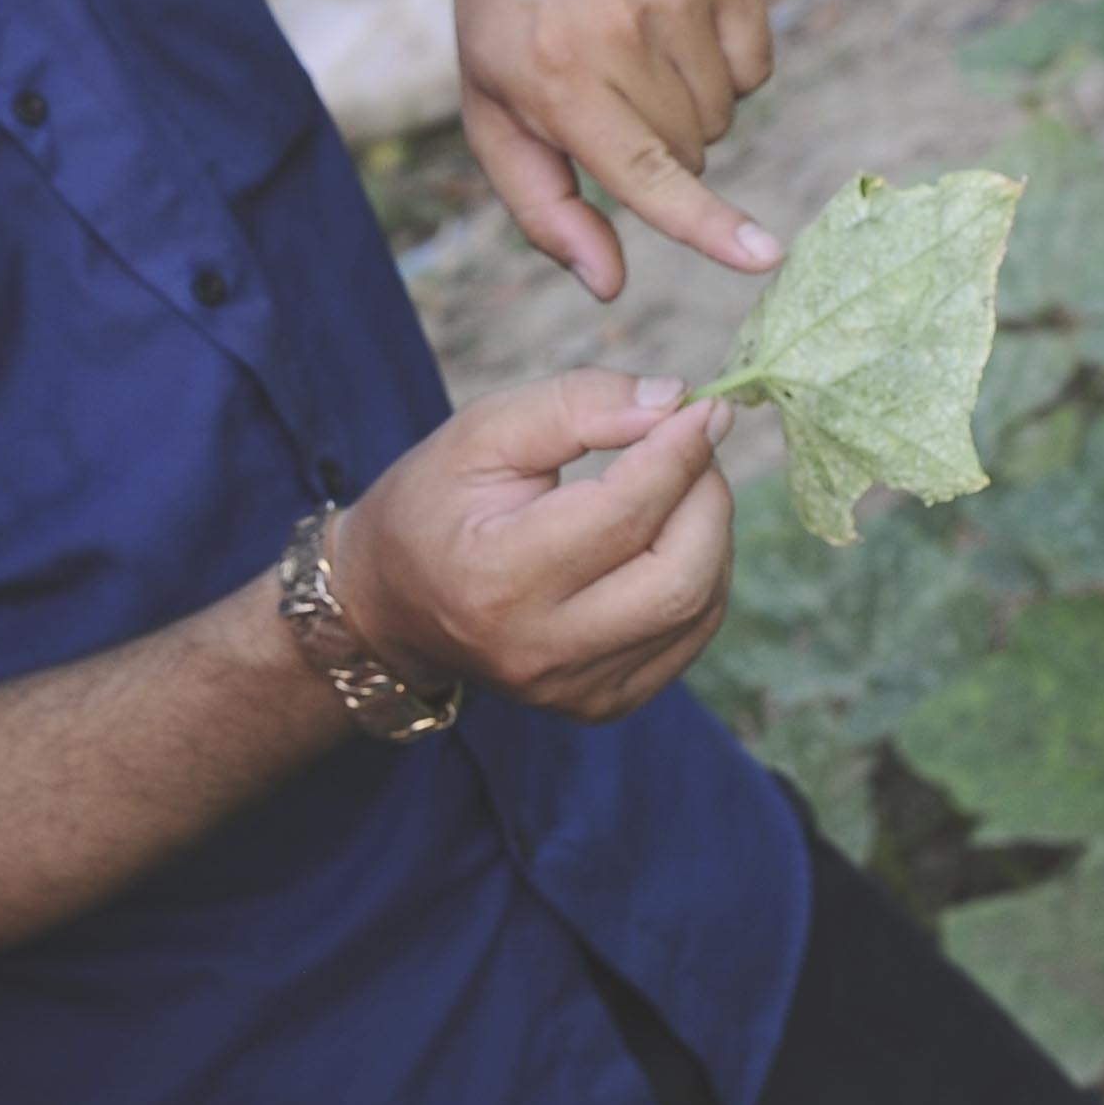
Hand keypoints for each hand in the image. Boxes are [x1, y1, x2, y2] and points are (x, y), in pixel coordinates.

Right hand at [329, 371, 735, 723]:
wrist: (392, 607)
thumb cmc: (434, 505)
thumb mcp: (480, 432)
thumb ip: (576, 405)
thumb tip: (674, 401)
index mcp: (496, 578)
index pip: (622, 515)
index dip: (678, 453)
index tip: (706, 407)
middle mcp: (538, 650)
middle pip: (678, 578)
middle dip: (707, 496)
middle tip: (694, 444)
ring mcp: (574, 690)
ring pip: (696, 608)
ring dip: (711, 532)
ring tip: (679, 485)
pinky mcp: (602, 704)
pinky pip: (690, 636)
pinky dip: (702, 574)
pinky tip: (671, 537)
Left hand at [447, 0, 779, 302]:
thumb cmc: (510, 20)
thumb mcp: (493, 115)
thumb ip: (545, 209)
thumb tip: (607, 287)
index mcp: (556, 76)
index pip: (645, 169)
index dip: (703, 222)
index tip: (762, 256)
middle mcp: (621, 31)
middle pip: (691, 152)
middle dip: (660, 149)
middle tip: (609, 95)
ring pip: (724, 115)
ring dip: (689, 110)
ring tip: (635, 54)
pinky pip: (755, 68)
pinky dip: (723, 68)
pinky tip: (672, 28)